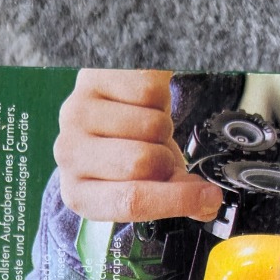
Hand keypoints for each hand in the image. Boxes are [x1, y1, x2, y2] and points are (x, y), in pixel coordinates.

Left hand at [54, 69, 222, 222]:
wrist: (102, 112)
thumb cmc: (123, 154)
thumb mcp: (145, 185)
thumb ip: (176, 197)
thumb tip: (207, 202)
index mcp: (81, 195)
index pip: (133, 201)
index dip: (177, 200)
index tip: (210, 197)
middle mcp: (69, 156)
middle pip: (143, 161)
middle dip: (166, 160)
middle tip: (162, 156)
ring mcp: (76, 113)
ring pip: (149, 124)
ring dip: (162, 127)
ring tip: (148, 129)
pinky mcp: (90, 77)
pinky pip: (148, 90)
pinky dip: (159, 97)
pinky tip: (143, 105)